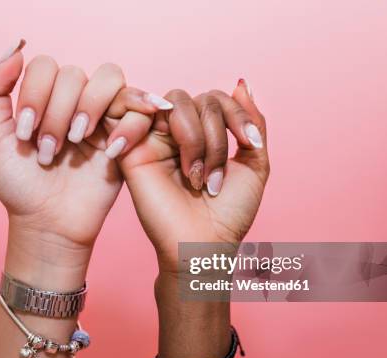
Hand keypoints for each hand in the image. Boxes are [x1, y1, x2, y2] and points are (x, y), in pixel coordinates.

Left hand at [0, 40, 167, 286]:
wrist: (48, 224)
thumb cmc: (20, 185)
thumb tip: (16, 47)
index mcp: (45, 97)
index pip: (45, 65)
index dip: (35, 94)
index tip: (26, 134)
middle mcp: (75, 101)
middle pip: (75, 74)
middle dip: (57, 113)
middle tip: (48, 151)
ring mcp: (103, 116)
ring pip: (109, 78)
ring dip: (89, 108)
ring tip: (77, 141)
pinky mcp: (128, 136)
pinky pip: (140, 109)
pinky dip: (128, 124)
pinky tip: (110, 150)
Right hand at [118, 81, 269, 274]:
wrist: (202, 246)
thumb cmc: (228, 214)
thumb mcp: (254, 164)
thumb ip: (251, 122)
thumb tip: (241, 82)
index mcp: (205, 134)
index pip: (217, 99)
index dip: (238, 114)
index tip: (252, 144)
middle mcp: (179, 133)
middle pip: (199, 100)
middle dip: (215, 136)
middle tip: (214, 179)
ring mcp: (155, 139)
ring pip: (174, 103)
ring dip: (194, 136)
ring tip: (194, 175)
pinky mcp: (132, 150)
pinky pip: (136, 115)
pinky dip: (148, 118)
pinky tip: (170, 148)